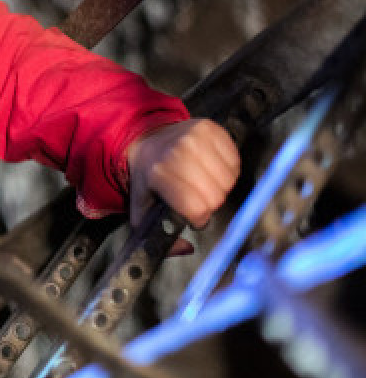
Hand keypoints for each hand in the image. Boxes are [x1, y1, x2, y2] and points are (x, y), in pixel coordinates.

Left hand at [126, 119, 239, 234]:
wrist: (148, 140)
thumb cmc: (149, 177)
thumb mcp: (142, 208)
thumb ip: (158, 237)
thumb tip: (186, 249)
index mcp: (158, 173)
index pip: (195, 208)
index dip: (197, 218)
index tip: (192, 215)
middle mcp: (177, 152)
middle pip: (214, 196)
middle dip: (208, 203)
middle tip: (196, 197)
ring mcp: (194, 137)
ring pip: (228, 180)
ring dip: (219, 187)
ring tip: (203, 182)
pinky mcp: (210, 128)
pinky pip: (235, 161)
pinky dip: (227, 170)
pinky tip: (210, 168)